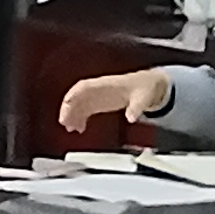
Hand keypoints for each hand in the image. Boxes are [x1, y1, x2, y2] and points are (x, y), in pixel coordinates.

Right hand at [56, 68, 175, 132]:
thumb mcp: (143, 97)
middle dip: (68, 109)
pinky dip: (79, 119)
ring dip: (72, 116)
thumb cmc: (144, 88)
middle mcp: (98, 90)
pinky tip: (79, 129)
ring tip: (70, 128)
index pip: (83, 87)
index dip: (73, 96)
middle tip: (65, 122)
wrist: (149, 86)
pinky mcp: (99, 103)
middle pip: (76, 96)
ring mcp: (97, 96)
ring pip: (78, 104)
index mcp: (106, 84)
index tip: (68, 106)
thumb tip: (131, 118)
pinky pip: (84, 111)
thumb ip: (136, 108)